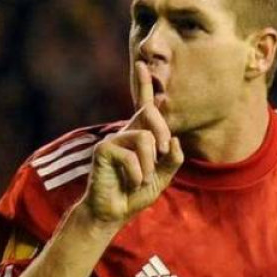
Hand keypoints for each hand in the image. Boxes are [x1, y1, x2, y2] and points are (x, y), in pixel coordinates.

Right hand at [82, 61, 183, 224]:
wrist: (113, 213)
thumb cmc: (136, 193)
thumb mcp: (163, 177)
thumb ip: (172, 159)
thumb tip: (173, 139)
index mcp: (141, 135)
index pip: (144, 106)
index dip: (143, 84)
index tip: (142, 63)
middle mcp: (126, 132)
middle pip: (149, 112)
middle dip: (162, 131)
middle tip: (162, 153)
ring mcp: (113, 139)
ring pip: (145, 138)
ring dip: (149, 165)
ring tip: (142, 179)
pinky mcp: (103, 150)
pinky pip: (131, 156)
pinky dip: (137, 174)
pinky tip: (130, 183)